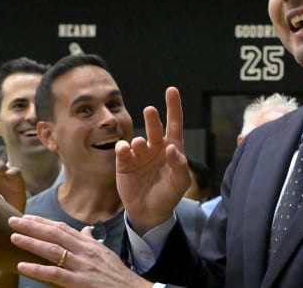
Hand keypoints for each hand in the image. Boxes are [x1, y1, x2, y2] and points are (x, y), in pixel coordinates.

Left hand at [9, 215, 151, 287]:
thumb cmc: (117, 273)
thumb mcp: (105, 253)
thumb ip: (91, 241)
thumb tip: (85, 230)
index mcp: (89, 244)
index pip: (62, 228)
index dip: (44, 222)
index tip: (27, 216)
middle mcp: (84, 251)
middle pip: (54, 234)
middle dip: (33, 226)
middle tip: (13, 220)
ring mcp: (81, 266)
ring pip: (53, 250)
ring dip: (32, 242)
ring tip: (14, 237)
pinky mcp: (79, 282)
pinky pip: (55, 274)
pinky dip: (37, 269)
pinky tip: (22, 265)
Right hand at [115, 87, 190, 233]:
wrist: (149, 212)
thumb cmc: (168, 195)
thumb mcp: (180, 182)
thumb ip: (179, 165)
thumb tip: (171, 148)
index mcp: (172, 148)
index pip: (174, 124)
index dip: (173, 107)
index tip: (171, 90)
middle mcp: (155, 148)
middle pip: (155, 128)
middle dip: (152, 119)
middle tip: (150, 111)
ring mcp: (139, 154)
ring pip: (138, 140)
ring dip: (139, 141)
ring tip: (140, 145)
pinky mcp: (125, 163)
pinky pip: (123, 150)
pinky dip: (123, 149)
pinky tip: (125, 150)